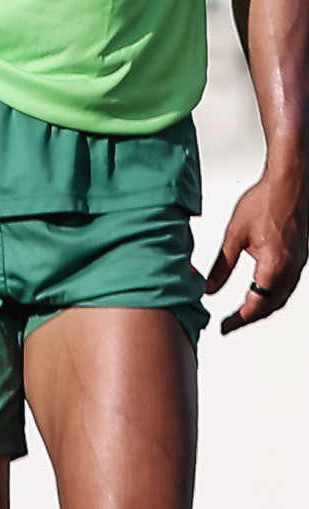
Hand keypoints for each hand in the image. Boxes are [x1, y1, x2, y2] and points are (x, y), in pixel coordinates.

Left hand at [204, 170, 308, 334]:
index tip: (224, 328)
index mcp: (274, 266)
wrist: (290, 181)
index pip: (255, 305)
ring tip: (242, 313)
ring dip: (262, 308)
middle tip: (230, 325)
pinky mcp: (300, 256)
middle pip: (270, 306)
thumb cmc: (266, 200)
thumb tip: (209, 288)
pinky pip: (287, 285)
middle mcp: (291, 268)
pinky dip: (272, 295)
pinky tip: (261, 293)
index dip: (238, 320)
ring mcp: (298, 263)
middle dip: (249, 318)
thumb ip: (222, 265)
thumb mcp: (235, 235)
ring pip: (281, 297)